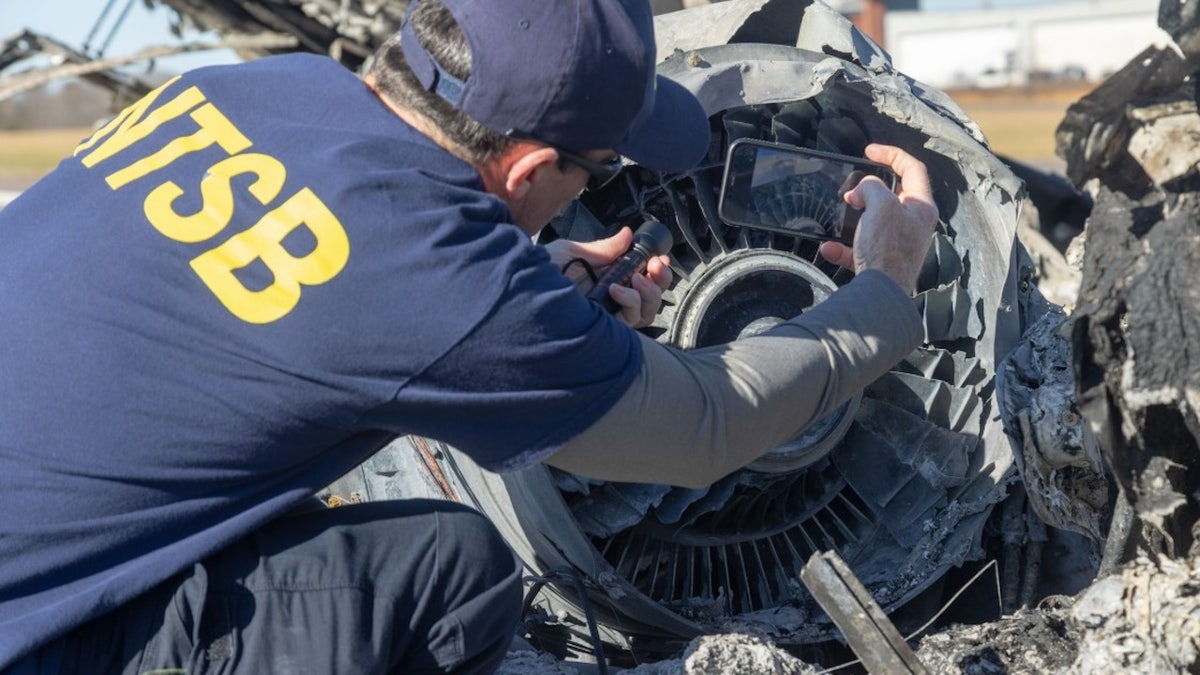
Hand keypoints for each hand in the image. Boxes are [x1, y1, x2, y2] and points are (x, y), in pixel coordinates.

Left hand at [543, 227, 672, 327]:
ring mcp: (606, 318)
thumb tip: (627, 234)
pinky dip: (630, 304)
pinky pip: (629, 323)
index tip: (658, 258)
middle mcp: (609, 302)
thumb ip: (603, 248)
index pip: (640, 282)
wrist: (519, 288)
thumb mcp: (572, 252)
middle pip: (649, 301)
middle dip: (660, 282)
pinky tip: (616, 289)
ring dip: (648, 293)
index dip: (656, 272)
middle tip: (654, 267)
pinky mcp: (601, 330)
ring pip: (645, 314)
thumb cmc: (537, 274)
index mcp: (604, 283)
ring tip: (635, 279)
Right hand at [818, 144, 937, 294]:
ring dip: (852, 220)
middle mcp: (913, 224)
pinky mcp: (883, 261)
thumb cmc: (888, 248)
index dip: (891, 154)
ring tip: (840, 219)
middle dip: (867, 192)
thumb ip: (870, 187)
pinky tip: (829, 248)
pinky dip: (843, 247)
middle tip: (852, 192)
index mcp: (921, 206)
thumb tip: (861, 191)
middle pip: (891, 197)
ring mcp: (898, 244)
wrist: (881, 293)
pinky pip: (860, 248)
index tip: (869, 151)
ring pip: (873, 222)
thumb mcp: (880, 205)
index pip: (912, 168)